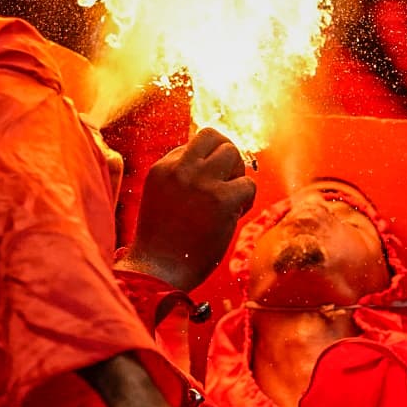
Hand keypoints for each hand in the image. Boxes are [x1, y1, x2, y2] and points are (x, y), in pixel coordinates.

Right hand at [121, 128, 256, 291]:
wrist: (158, 270)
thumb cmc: (163, 241)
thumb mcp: (162, 196)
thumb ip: (182, 177)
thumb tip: (217, 160)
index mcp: (163, 167)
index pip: (194, 145)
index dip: (207, 163)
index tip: (206, 187)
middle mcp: (180, 168)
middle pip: (214, 136)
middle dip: (226, 156)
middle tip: (226, 183)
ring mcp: (200, 181)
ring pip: (232, 152)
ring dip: (238, 174)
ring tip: (231, 199)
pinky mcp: (220, 199)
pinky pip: (248, 184)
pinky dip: (247, 199)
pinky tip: (235, 215)